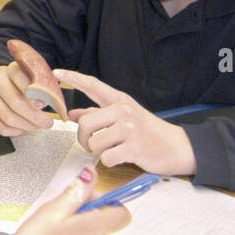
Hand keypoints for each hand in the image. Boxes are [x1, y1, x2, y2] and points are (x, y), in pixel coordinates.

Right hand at [0, 62, 54, 135]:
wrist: (3, 85)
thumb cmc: (26, 83)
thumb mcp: (36, 78)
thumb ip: (45, 85)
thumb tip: (53, 99)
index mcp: (12, 69)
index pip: (20, 78)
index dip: (32, 92)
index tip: (42, 105)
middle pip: (15, 102)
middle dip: (34, 116)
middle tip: (47, 123)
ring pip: (9, 117)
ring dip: (27, 126)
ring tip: (37, 126)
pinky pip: (0, 127)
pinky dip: (14, 132)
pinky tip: (23, 129)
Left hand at [55, 69, 195, 174]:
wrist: (177, 147)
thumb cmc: (148, 132)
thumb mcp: (124, 118)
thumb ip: (98, 114)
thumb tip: (74, 113)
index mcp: (120, 101)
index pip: (93, 85)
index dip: (73, 78)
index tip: (57, 72)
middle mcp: (124, 111)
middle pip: (85, 124)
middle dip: (84, 139)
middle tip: (92, 144)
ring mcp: (130, 129)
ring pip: (94, 143)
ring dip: (98, 151)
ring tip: (112, 149)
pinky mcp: (134, 147)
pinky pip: (107, 158)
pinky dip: (110, 162)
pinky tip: (122, 157)